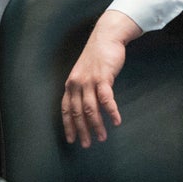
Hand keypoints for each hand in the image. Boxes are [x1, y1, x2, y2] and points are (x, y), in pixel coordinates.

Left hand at [61, 10, 141, 146]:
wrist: (106, 37)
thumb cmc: (98, 56)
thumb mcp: (84, 72)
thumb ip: (83, 88)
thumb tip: (86, 107)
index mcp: (71, 84)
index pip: (66, 109)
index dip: (68, 125)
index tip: (71, 139)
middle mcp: (77, 84)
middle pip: (77, 112)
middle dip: (82, 130)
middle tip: (87, 144)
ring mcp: (89, 81)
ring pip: (90, 109)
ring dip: (97, 125)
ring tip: (102, 137)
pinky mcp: (103, 77)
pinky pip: (106, 99)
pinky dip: (111, 112)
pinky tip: (116, 121)